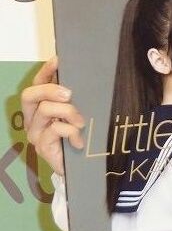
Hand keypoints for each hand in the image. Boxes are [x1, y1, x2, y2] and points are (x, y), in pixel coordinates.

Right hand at [20, 56, 85, 176]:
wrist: (81, 170)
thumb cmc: (80, 138)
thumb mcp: (78, 114)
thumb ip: (75, 100)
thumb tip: (84, 75)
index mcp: (40, 108)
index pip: (36, 84)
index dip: (45, 71)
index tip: (58, 60)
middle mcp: (33, 120)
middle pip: (29, 94)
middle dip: (50, 89)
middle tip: (70, 95)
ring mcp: (36, 134)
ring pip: (45, 110)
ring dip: (68, 112)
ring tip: (81, 123)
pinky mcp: (42, 147)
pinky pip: (55, 129)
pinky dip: (71, 131)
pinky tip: (79, 141)